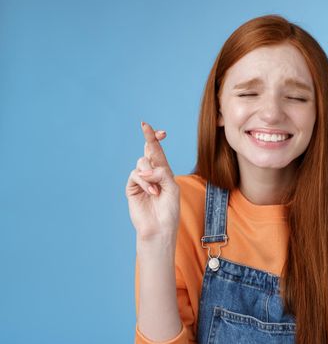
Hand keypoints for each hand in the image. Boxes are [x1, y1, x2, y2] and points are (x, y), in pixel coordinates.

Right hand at [125, 121, 179, 240]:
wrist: (160, 227)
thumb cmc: (169, 209)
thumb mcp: (171, 187)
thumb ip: (161, 173)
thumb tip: (144, 169)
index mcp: (163, 171)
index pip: (159, 151)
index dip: (157, 139)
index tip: (160, 131)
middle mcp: (152, 173)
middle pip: (148, 150)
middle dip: (149, 137)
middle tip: (145, 125)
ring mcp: (141, 180)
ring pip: (141, 162)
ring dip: (150, 174)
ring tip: (156, 190)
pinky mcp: (132, 188)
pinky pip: (135, 175)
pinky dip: (144, 182)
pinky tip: (151, 192)